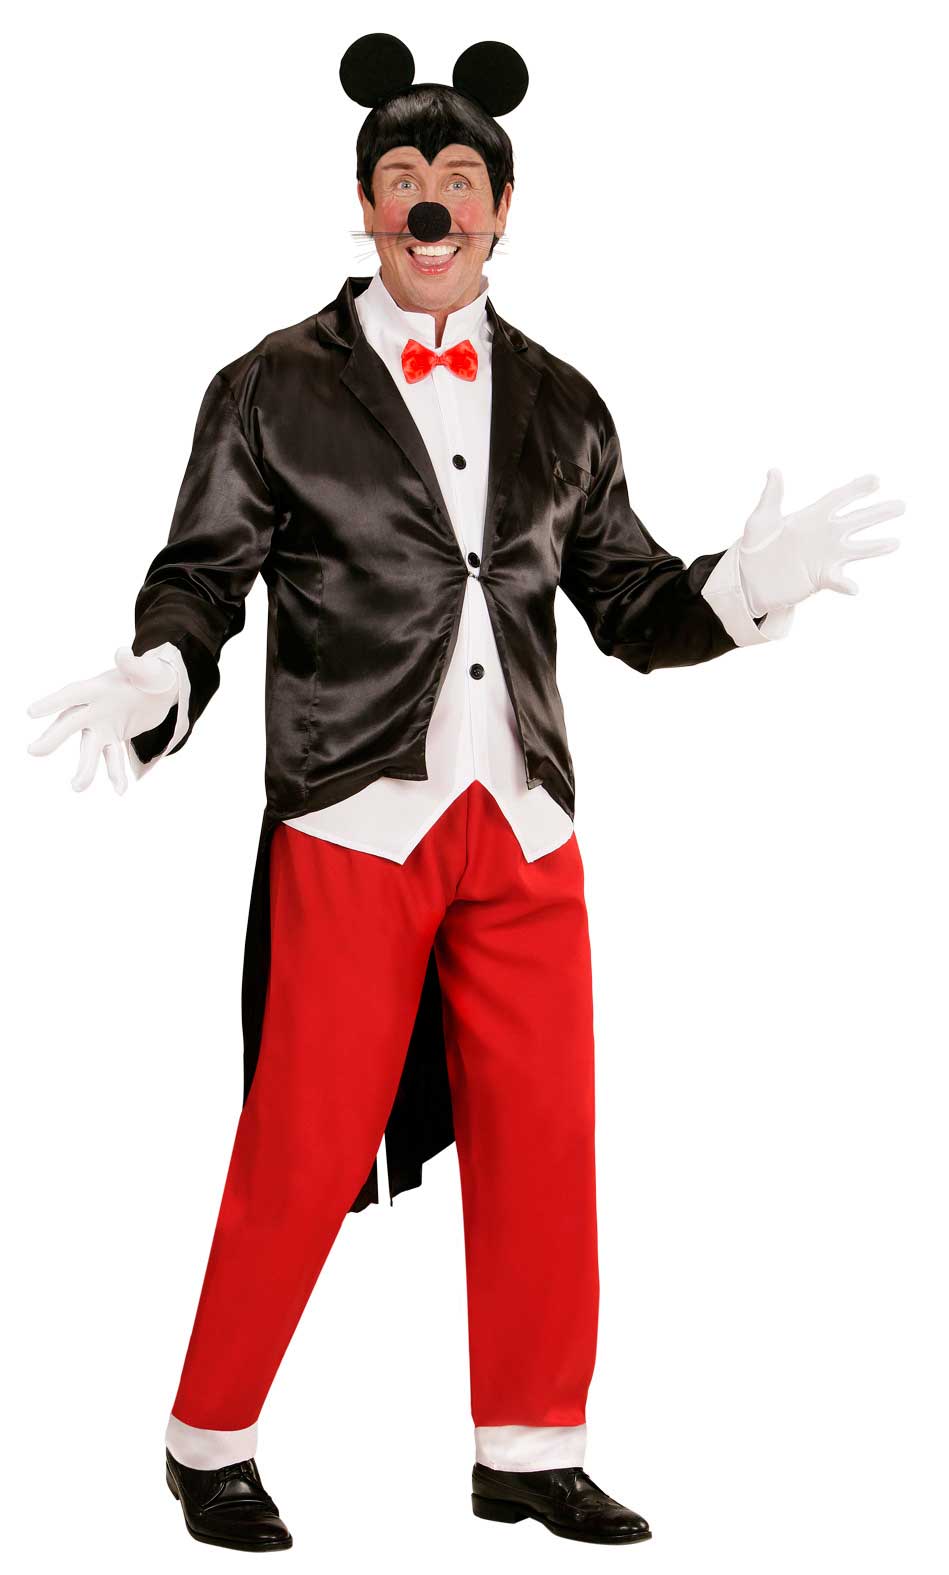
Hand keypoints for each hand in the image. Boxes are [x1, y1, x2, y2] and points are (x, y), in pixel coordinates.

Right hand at [27, 646, 178, 794]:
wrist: (163, 689)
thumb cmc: (153, 674)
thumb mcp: (148, 669)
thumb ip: (135, 665)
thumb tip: (123, 653)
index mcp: (98, 688)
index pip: (72, 694)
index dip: (53, 702)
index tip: (32, 712)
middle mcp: (95, 708)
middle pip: (71, 724)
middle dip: (54, 737)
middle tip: (34, 751)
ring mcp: (103, 725)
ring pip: (90, 749)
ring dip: (85, 768)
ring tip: (77, 788)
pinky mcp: (115, 737)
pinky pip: (113, 758)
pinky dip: (116, 775)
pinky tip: (120, 791)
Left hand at [738, 471, 903, 616]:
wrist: (750, 578)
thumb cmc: (755, 546)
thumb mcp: (760, 520)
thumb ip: (771, 497)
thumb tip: (774, 471)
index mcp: (812, 516)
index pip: (839, 498)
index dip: (857, 489)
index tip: (876, 480)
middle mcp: (825, 535)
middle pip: (857, 520)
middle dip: (878, 513)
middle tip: (901, 506)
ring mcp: (826, 557)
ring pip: (856, 549)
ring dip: (875, 547)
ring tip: (895, 542)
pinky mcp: (821, 578)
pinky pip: (838, 580)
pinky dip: (846, 584)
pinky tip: (853, 588)